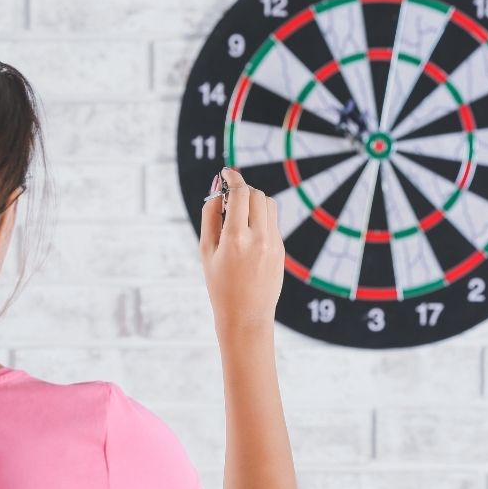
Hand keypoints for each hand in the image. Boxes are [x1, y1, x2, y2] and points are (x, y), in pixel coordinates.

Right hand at [199, 168, 284, 350]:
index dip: (233, 177)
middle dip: (243, 190)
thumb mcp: (206, 250)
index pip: (240, 193)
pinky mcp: (282, 250)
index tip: (227, 172)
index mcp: (235, 238)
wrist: (245, 316)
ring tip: (239, 214)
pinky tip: (248, 233)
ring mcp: (274, 244)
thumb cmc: (219, 284)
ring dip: (254, 201)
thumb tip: (217, 186)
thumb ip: (210, 214)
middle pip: (256, 195)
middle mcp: (258, 239)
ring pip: (269, 204)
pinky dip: (261, 218)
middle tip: (229, 197)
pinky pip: (273, 222)